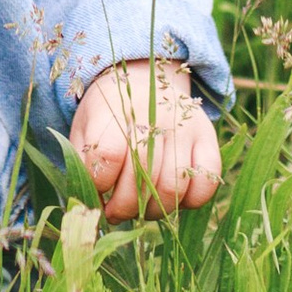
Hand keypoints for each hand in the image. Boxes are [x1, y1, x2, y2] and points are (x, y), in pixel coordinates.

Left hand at [69, 59, 221, 223]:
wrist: (143, 79)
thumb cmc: (108, 114)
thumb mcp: (85, 128)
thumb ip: (84, 164)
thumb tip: (91, 207)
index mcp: (117, 107)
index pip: (109, 154)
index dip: (100, 184)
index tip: (98, 193)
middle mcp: (154, 114)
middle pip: (142, 176)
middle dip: (124, 207)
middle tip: (116, 213)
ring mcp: (184, 125)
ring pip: (172, 187)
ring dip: (153, 211)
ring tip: (140, 208)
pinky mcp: (208, 137)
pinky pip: (206, 182)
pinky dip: (190, 201)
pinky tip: (171, 198)